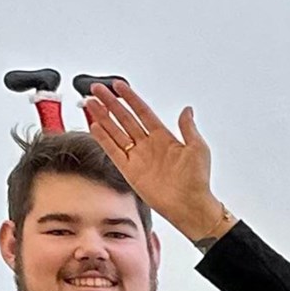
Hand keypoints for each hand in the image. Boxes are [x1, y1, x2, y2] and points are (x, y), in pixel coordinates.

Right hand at [82, 78, 233, 245]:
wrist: (190, 205)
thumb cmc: (197, 180)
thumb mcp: (198, 148)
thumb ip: (188, 127)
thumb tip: (187, 110)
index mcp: (164, 137)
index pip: (143, 111)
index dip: (130, 98)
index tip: (119, 85)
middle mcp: (148, 145)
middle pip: (125, 118)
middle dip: (110, 103)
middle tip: (97, 89)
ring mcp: (138, 157)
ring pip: (116, 131)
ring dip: (103, 116)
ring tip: (91, 102)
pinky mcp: (130, 171)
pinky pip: (113, 151)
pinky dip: (103, 139)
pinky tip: (95, 125)